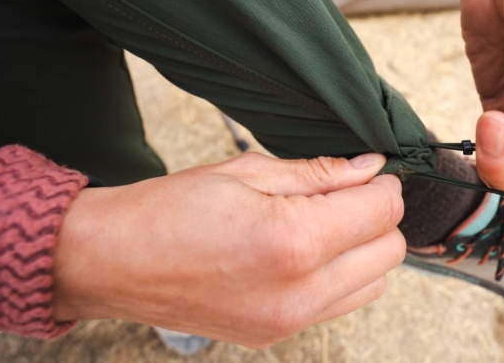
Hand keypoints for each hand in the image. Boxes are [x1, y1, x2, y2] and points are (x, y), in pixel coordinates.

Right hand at [51, 152, 404, 347]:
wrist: (114, 262)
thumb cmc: (171, 208)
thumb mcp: (248, 171)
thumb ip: (320, 173)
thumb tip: (369, 168)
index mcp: (293, 241)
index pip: (382, 213)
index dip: (385, 185)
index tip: (371, 171)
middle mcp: (301, 292)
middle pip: (389, 252)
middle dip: (378, 216)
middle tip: (348, 192)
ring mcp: (290, 322)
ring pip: (374, 284)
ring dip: (364, 249)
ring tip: (326, 223)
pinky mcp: (277, 335)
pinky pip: (340, 305)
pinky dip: (342, 275)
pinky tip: (308, 252)